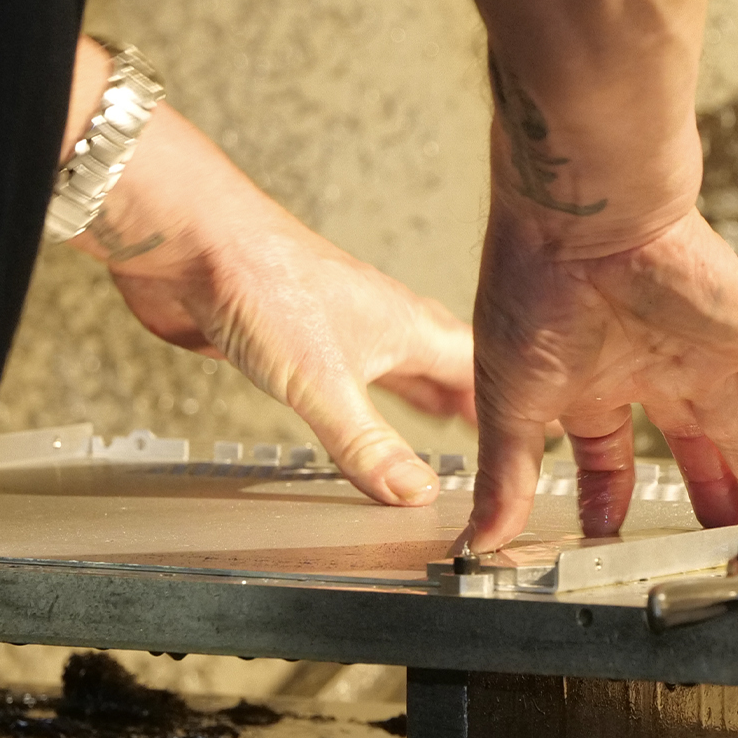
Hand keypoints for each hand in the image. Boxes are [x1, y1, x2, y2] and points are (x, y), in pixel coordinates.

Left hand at [70, 76, 474, 506]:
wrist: (190, 241)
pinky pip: (355, 378)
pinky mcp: (300, 337)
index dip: (516, 406)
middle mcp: (387, 326)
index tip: (548, 434)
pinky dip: (374, 401)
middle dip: (481, 406)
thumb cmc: (261, 282)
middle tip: (509, 438)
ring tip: (452, 428)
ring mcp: (345, 329)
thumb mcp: (324, 386)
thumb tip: (415, 496)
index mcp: (413, 329)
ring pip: (406, 370)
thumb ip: (370, 446)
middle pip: (452, 371)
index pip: (485, 373)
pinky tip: (363, 408)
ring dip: (430, 401)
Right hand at [460, 205, 737, 550]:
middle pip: (690, 444)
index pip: (609, 454)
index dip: (613, 495)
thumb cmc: (533, 285)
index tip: (618, 530)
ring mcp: (698, 348)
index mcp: (589, 381)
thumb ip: (508, 473)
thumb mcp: (511, 400)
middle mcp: (647, 365)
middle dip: (708, 491)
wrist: (582, 214)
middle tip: (726, 532)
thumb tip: (483, 536)